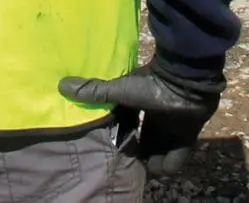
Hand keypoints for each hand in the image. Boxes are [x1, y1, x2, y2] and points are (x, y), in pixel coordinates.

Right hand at [60, 62, 222, 176]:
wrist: (185, 80)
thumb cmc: (151, 84)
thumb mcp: (120, 90)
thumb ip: (95, 91)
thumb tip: (62, 85)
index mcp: (140, 105)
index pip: (129, 126)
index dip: (122, 138)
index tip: (113, 148)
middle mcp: (156, 118)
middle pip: (145, 142)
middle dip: (138, 153)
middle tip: (128, 163)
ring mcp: (172, 128)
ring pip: (160, 152)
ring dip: (152, 162)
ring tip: (142, 169)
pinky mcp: (187, 137)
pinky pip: (177, 158)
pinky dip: (169, 165)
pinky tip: (159, 168)